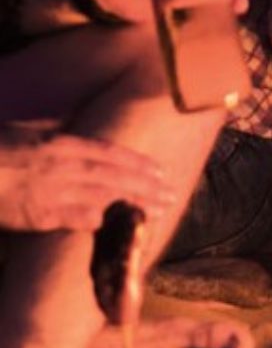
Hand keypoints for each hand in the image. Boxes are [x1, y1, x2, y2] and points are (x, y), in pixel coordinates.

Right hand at [0, 132, 173, 231]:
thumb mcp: (24, 131)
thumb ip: (50, 130)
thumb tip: (71, 121)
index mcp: (59, 142)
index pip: (110, 153)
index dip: (138, 163)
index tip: (160, 171)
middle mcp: (62, 164)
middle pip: (115, 175)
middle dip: (146, 185)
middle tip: (171, 194)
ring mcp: (51, 189)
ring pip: (103, 196)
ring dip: (132, 205)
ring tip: (156, 212)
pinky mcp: (36, 214)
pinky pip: (74, 217)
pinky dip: (95, 220)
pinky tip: (115, 226)